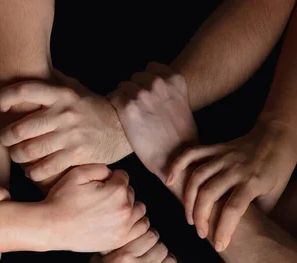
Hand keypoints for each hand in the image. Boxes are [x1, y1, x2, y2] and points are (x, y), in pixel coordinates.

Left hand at [0, 72, 131, 181]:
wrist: (121, 127)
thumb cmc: (92, 108)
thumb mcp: (75, 89)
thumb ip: (53, 82)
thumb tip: (30, 65)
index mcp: (60, 95)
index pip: (25, 90)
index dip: (6, 97)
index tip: (0, 106)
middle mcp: (64, 114)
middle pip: (22, 127)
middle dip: (7, 136)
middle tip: (5, 140)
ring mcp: (70, 136)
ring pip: (31, 150)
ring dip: (17, 156)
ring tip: (16, 156)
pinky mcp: (76, 156)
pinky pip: (47, 167)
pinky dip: (34, 172)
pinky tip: (31, 172)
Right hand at [40, 164, 148, 251]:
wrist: (52, 227)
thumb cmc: (61, 200)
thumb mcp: (78, 174)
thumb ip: (101, 168)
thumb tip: (112, 174)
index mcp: (117, 191)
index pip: (124, 177)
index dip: (111, 179)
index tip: (100, 186)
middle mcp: (125, 209)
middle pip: (132, 194)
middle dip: (121, 194)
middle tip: (104, 199)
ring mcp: (124, 227)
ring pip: (140, 211)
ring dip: (131, 208)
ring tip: (115, 211)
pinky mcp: (120, 241)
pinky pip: (140, 230)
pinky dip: (135, 224)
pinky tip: (123, 223)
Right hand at [87, 229, 185, 262]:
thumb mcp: (99, 258)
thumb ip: (115, 244)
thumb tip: (129, 230)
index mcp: (126, 256)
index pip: (151, 236)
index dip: (151, 236)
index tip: (149, 241)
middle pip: (163, 248)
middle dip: (159, 249)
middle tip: (154, 254)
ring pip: (172, 262)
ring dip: (168, 261)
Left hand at [109, 63, 197, 183]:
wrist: (175, 160)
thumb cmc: (181, 140)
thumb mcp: (182, 107)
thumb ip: (169, 93)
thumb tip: (154, 90)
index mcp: (174, 80)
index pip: (151, 68)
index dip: (147, 83)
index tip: (148, 96)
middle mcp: (158, 82)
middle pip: (136, 77)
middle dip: (136, 91)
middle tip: (139, 110)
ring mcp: (142, 94)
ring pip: (123, 86)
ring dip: (124, 99)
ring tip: (132, 117)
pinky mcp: (127, 107)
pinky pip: (113, 97)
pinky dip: (115, 106)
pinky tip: (123, 120)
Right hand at [168, 116, 296, 250]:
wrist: (280, 133)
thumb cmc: (279, 168)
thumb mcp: (275, 194)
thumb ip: (259, 213)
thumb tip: (246, 235)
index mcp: (254, 181)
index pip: (233, 209)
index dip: (224, 230)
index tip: (219, 247)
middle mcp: (236, 167)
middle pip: (209, 194)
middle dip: (201, 218)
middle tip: (202, 235)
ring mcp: (224, 155)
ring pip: (197, 177)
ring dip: (189, 201)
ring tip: (190, 220)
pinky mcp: (216, 147)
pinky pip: (192, 153)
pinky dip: (177, 165)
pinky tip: (169, 181)